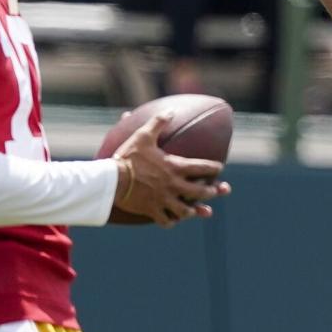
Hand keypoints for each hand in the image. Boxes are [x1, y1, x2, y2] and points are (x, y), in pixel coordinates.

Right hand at [112, 113, 230, 227]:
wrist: (111, 179)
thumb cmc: (128, 156)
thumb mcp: (143, 135)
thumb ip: (158, 122)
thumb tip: (170, 110)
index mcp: (175, 166)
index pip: (203, 168)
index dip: (214, 168)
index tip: (219, 168)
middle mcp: (174, 185)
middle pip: (201, 192)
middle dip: (212, 192)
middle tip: (216, 191)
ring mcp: (164, 200)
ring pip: (186, 211)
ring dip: (194, 211)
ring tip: (198, 210)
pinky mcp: (152, 210)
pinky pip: (166, 221)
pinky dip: (172, 221)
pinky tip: (173, 220)